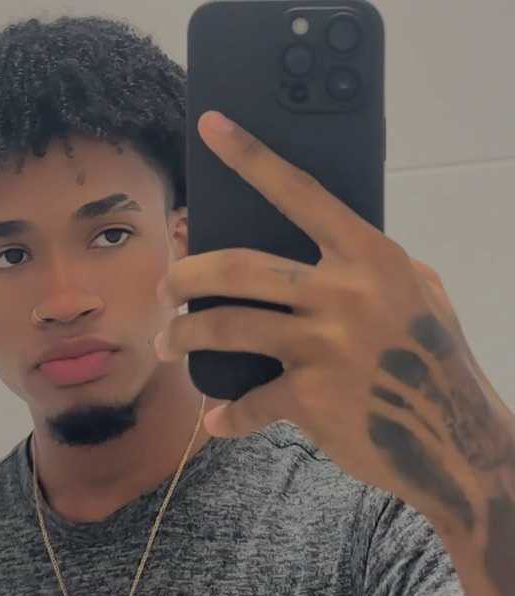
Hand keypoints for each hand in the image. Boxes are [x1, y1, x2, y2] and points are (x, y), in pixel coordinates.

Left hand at [155, 111, 513, 529]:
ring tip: (168, 342)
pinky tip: (218, 418)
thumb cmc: (436, 360)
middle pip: (238, 267)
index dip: (250, 157)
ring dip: (184, 336)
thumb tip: (318, 250)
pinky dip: (228, 413)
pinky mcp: (312, 397)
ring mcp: (326, 345)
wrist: (458, 441)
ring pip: (226, 326)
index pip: (299, 192)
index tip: (210, 127)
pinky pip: (250, 401)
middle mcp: (344, 292)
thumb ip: (370, 266)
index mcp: (370, 257)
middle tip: (165, 287)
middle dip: (186, 275)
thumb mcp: (418, 294)